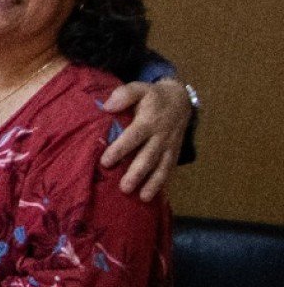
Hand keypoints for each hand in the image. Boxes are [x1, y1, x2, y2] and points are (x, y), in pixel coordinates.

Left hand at [99, 78, 189, 200]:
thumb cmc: (152, 97)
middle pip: (149, 156)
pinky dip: (164, 184)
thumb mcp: (140, 88)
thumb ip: (124, 94)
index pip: (133, 137)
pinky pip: (170, 170)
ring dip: (153, 183)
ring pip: (162, 167)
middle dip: (137, 173)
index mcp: (149, 121)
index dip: (120, 149)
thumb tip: (108, 106)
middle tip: (124, 188)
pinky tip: (156, 198)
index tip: (105, 161)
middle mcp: (160, 136)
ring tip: (142, 198)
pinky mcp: (174, 153)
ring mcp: (169, 146)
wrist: (181, 100)